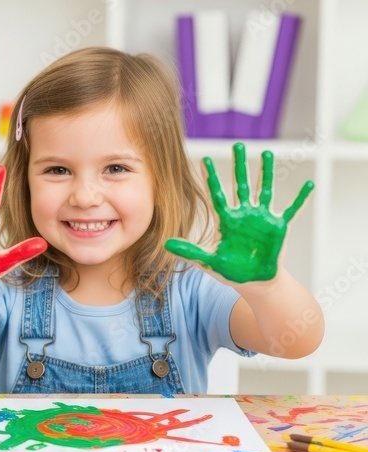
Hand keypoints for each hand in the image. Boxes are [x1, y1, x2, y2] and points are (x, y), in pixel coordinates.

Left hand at [165, 143, 313, 282]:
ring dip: (266, 173)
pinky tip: (309, 185)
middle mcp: (244, 215)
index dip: (211, 178)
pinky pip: (292, 210)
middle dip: (239, 165)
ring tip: (267, 153)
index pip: (216, 195)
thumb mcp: (208, 262)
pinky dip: (300, 198)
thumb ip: (189, 251)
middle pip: (241, 184)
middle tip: (238, 144)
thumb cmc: (231, 272)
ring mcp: (262, 218)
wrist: (255, 283)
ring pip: (264, 190)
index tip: (204, 160)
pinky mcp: (279, 227)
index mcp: (226, 221)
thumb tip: (166, 244)